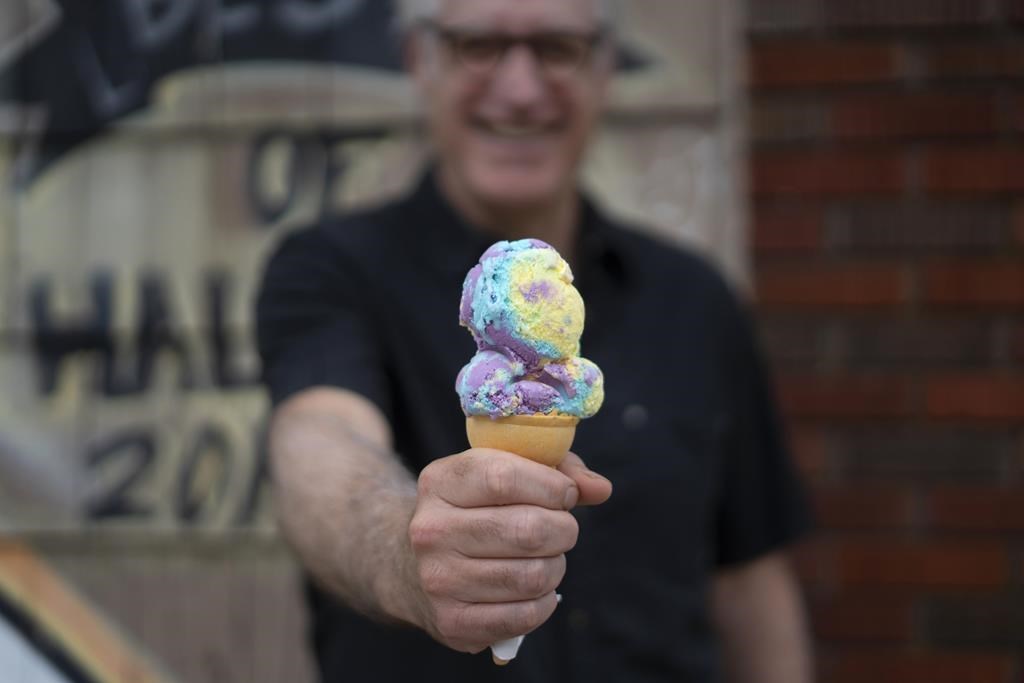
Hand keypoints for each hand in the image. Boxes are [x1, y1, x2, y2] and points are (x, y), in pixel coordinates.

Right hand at [405, 448, 610, 652]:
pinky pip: (523, 616)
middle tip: (562, 529)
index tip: (565, 494)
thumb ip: (555, 471)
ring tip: (547, 558)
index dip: (552, 486)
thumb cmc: (473, 510)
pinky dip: (544, 603)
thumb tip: (600, 488)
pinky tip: (536, 589)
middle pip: (527, 530)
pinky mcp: (452, 622)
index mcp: (440, 482)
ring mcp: (438, 579)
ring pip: (531, 576)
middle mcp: (431, 530)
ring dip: (555, 567)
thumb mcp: (500, 472)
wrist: (411, 565)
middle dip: (563, 530)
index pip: (505, 477)